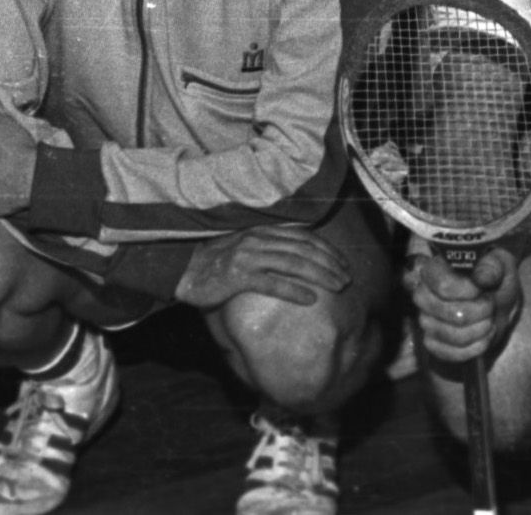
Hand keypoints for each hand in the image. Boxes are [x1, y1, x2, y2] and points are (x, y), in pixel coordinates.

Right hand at [176, 226, 352, 310]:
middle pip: (304, 249)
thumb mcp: (245, 247)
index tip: (344, 263)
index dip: (327, 249)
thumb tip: (297, 258)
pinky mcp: (238, 276)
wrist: (182, 270)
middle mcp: (258, 239)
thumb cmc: (215, 262)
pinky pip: (272, 283)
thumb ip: (268, 248)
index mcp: (262, 230)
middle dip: (330, 263)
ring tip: (338, 287)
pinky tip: (310, 299)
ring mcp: (248, 256)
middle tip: (348, 279)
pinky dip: (294, 290)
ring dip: (320, 275)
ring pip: (293, 263)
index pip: (303, 236)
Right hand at [406, 245, 519, 366]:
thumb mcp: (500, 264)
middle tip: (490, 305)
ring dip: (479, 329)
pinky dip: (474, 347)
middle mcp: (422, 293)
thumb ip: (493, 267)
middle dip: (476, 311)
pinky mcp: (433, 343)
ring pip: (449, 334)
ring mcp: (425, 319)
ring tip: (490, 320)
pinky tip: (484, 336)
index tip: (480, 290)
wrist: (499, 303)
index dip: (463, 290)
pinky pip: (450, 353)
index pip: (441, 284)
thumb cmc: (495, 279)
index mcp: (434, 268)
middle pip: (444, 311)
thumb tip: (481, 278)